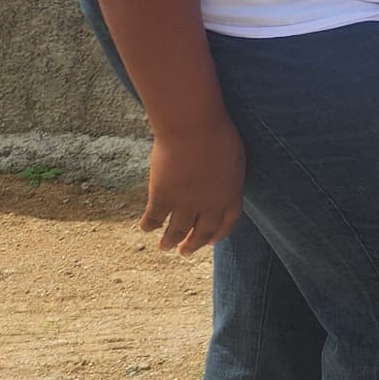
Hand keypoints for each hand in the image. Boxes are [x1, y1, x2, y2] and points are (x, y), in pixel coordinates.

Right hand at [138, 120, 244, 253]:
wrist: (193, 127)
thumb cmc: (217, 132)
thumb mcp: (233, 157)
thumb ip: (227, 175)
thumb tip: (220, 181)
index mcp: (231, 193)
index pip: (228, 222)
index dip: (218, 234)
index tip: (210, 241)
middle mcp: (210, 204)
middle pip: (203, 232)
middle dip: (194, 244)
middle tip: (185, 252)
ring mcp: (186, 203)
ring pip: (177, 231)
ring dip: (170, 241)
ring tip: (164, 248)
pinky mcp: (162, 197)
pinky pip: (154, 218)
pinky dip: (149, 225)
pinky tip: (145, 228)